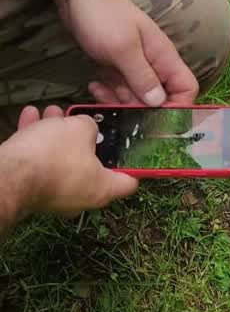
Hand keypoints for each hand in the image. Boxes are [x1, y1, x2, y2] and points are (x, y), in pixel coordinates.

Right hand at [1, 106, 137, 219]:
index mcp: (103, 189)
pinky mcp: (32, 190)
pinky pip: (40, 163)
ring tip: (52, 112)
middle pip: (92, 165)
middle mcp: (81, 198)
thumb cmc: (53, 155)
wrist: (8, 174)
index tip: (134, 150)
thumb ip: (91, 126)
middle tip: (83, 121)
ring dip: (57, 134)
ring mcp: (55, 196)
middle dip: (85, 139)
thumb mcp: (81, 129)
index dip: (135, 164)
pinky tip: (31, 117)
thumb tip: (86, 128)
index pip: (130, 181)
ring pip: (62, 160)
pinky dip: (37, 142)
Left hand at [51, 0, 198, 105]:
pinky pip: (118, 88)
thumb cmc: (104, 15)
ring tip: (99, 92)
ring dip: (118, 101)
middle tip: (117, 109)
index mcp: (164, 58)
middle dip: (140, 109)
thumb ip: (142, 77)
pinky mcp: (117, 67)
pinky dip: (107, 92)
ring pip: (135, 96)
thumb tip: (159, 103)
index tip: (156, 119)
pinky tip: (94, 85)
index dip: (177, 107)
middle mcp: (153, 65)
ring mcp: (134, 66)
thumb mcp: (123, 48)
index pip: (185, 89)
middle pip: (159, 99)